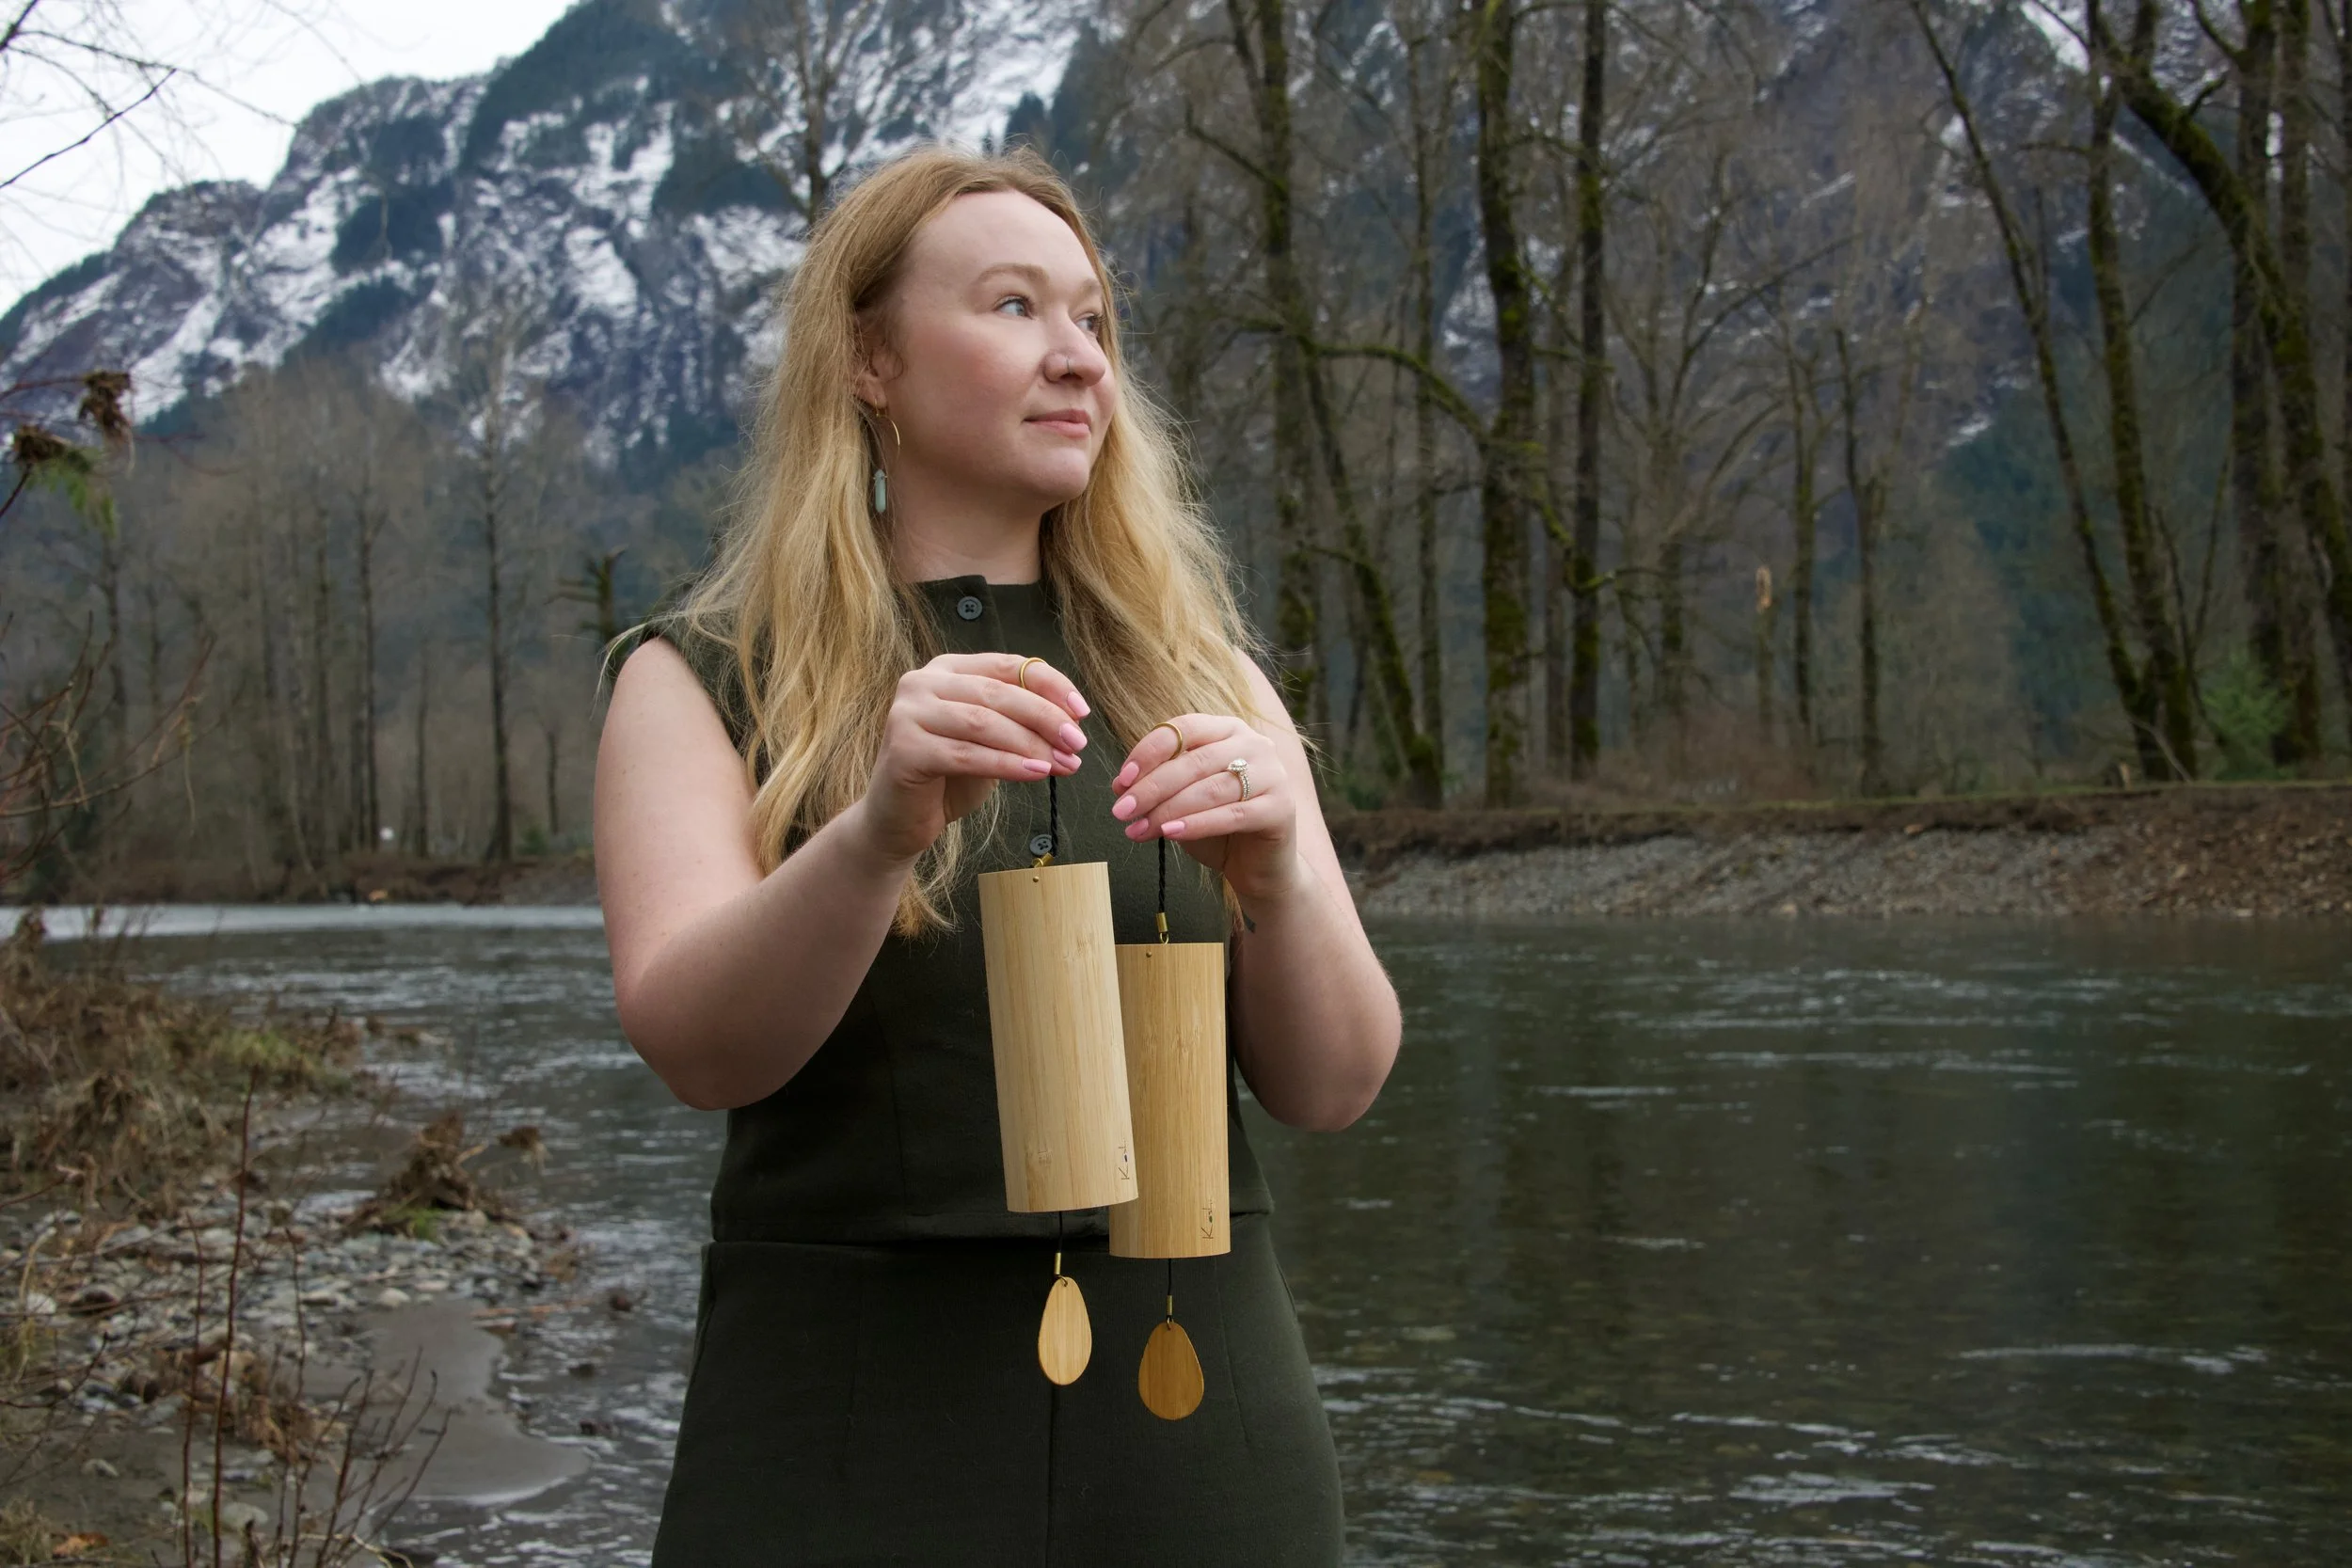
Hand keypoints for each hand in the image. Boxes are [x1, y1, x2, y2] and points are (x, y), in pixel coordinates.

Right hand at [856, 652, 1090, 864]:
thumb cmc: (949, 778)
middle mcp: (921, 682)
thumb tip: (1074, 720)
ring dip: (1031, 744)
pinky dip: (1007, 765)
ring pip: (984, 722)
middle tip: (1078, 744)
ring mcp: (907, 713)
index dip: (1051, 685)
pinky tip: (1036, 775)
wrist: (899, 822)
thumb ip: (1021, 723)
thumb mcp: (992, 741)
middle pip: (998, 693)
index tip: (1083, 712)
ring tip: (1063, 765)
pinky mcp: (903, 748)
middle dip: (1046, 718)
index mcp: (947, 670)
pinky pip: (966, 754)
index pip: (1008, 665)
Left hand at [1109, 713, 1300, 901]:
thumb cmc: (1217, 827)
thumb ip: (1156, 786)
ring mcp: (1273, 774)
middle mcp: (1255, 744)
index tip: (1122, 780)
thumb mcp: (1180, 800)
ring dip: (1168, 810)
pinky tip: (1170, 834)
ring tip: (1138, 829)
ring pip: (1211, 788)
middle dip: (1152, 786)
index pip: (1184, 728)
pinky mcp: (1281, 808)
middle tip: (1122, 810)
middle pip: (1195, 760)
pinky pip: (1231, 815)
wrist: (1258, 867)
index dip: (1149, 751)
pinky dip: (1196, 824)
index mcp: (1228, 729)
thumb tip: (1120, 784)